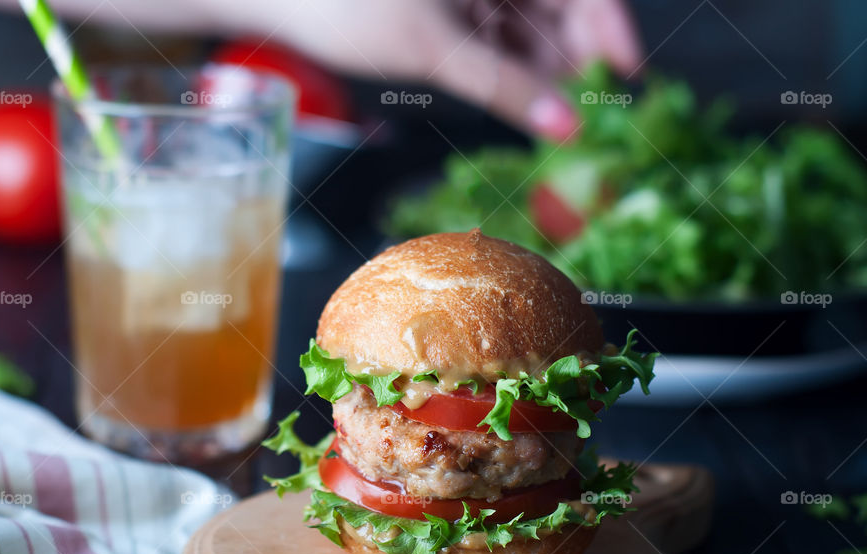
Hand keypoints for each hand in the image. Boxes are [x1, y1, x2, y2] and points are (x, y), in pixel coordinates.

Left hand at [253, 0, 642, 138]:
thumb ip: (503, 86)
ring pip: (530, 24)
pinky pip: (498, 33)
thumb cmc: (345, 3)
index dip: (610, 29)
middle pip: (560, 7)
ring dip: (543, 70)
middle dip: (574, 58)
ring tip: (550, 117)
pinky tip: (518, 99)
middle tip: (581, 114)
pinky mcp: (453, 4)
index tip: (625, 78)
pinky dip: (510, 66)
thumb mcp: (434, 49)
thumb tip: (562, 125)